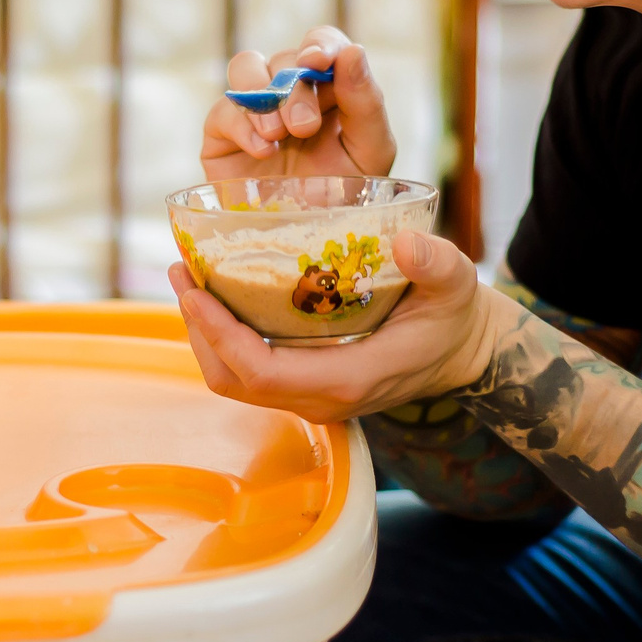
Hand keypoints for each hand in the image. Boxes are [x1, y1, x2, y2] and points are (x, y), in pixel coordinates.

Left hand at [170, 229, 518, 423]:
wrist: (462, 350)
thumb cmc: (454, 316)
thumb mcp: (456, 283)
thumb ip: (437, 264)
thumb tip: (405, 242)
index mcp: (346, 378)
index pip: (259, 371)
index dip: (218, 334)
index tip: (194, 288)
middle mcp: (319, 399)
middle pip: (232, 379)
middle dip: (197, 329)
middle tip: (180, 272)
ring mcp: (309, 397)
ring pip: (234, 380)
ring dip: (204, 334)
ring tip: (189, 280)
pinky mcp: (305, 386)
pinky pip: (249, 371)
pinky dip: (225, 337)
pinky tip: (219, 295)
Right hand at [201, 26, 396, 183]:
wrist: (306, 246)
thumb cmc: (344, 198)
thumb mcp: (370, 152)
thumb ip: (366, 102)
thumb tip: (352, 51)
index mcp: (331, 89)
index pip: (321, 43)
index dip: (319, 44)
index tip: (318, 61)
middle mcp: (291, 93)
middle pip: (286, 59)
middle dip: (296, 90)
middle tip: (304, 128)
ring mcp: (254, 111)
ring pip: (245, 66)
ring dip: (263, 94)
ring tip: (279, 135)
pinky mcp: (221, 136)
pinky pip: (222, 110)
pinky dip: (241, 125)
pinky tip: (262, 151)